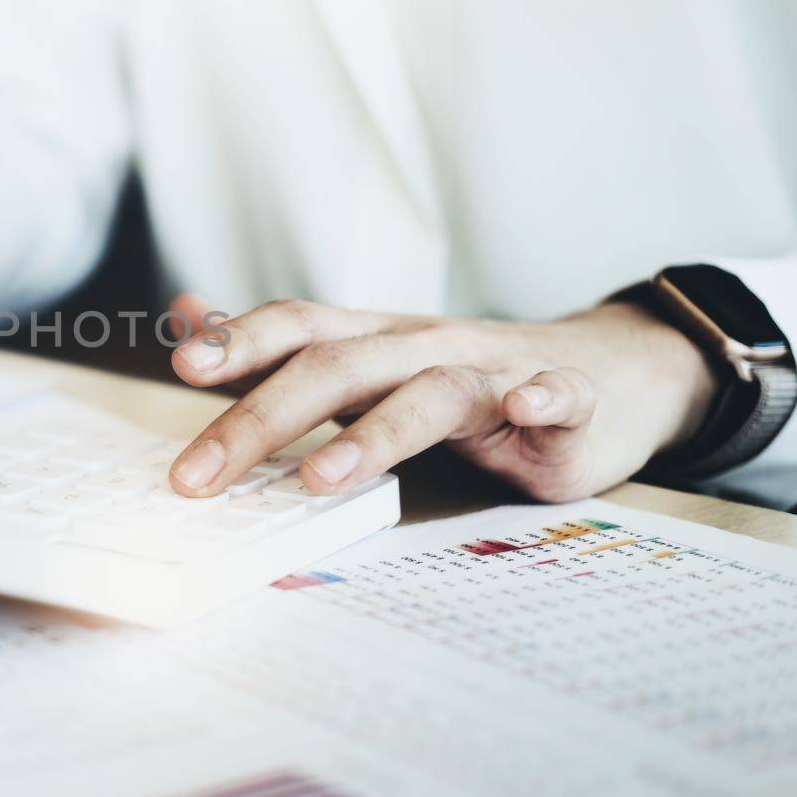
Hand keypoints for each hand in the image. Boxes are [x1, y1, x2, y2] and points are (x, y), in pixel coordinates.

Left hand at [165, 293, 716, 502]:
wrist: (611, 371)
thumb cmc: (470, 379)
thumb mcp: (369, 358)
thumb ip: (280, 351)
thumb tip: (187, 319)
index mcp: (375, 340)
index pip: (298, 326)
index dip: (241, 340)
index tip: (185, 366)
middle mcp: (424, 347)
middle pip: (338, 369)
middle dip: (262, 421)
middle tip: (201, 474)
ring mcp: (495, 374)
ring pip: (430, 392)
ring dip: (375, 433)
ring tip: (321, 477)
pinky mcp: (566, 409)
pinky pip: (560, 396)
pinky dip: (546, 399)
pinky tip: (529, 409)